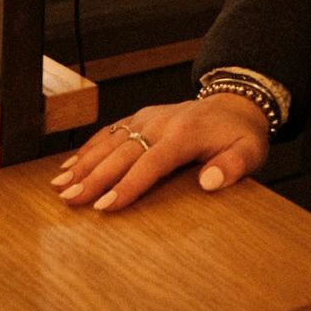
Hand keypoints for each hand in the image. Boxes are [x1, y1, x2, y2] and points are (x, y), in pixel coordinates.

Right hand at [50, 96, 269, 213]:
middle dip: (95, 177)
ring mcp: (149, 117)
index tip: (105, 206)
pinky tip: (70, 164)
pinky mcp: (142, 117)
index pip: (152, 162)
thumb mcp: (250, 151)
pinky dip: (89, 147)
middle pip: (123, 152)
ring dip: (84, 163)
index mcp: (186, 133)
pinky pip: (112, 131)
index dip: (128, 185)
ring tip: (59, 185)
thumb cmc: (240, 135)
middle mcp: (162, 122)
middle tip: (70, 200)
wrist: (235, 104)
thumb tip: (210, 181)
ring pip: (111, 140)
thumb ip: (234, 166)